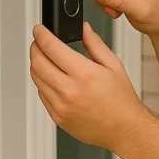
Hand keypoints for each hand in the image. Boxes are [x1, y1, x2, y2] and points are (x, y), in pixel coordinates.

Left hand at [29, 21, 147, 150]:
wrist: (124, 129)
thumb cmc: (122, 100)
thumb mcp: (114, 66)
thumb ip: (95, 44)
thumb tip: (84, 29)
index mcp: (85, 75)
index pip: (52, 48)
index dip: (41, 35)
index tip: (39, 30)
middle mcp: (70, 91)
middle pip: (37, 63)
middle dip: (35, 48)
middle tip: (39, 42)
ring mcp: (61, 106)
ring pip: (36, 79)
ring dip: (37, 65)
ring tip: (46, 60)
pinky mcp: (57, 117)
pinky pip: (42, 95)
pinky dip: (43, 83)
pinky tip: (54, 79)